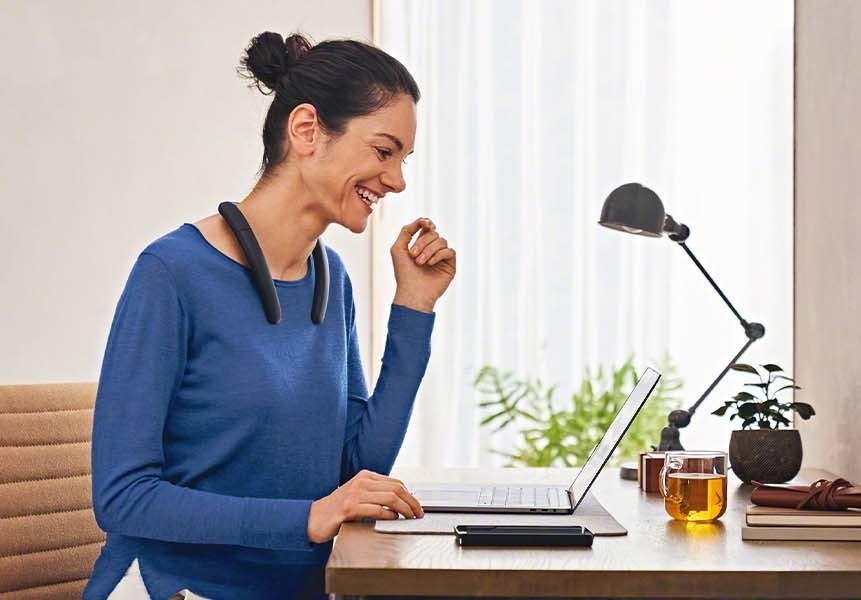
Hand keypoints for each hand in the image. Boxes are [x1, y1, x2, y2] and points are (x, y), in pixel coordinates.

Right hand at [306, 470, 423, 543]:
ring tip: (409, 518)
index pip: (396, 483)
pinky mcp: (348, 508)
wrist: (313, 518)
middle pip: (396, 489)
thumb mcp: (358, 496)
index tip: (417, 507)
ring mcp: (354, 494)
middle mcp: (361, 482)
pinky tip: (393, 520)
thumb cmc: (337, 510)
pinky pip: (376, 509)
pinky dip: (389, 515)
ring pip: (390, 498)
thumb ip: (376, 495)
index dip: (410, 496)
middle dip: (412, 503)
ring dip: (404, 510)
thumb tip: (401, 502)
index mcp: (365, 477)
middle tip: (418, 514)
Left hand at [391, 217, 455, 311]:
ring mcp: (442, 257)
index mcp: (420, 245)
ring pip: (442, 241)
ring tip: (420, 262)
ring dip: (429, 250)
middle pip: (433, 233)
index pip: (427, 228)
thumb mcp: (398, 248)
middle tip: (412, 255)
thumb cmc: (403, 273)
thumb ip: (406, 231)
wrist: (412, 292)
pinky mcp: (450, 265)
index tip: (424, 223)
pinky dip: (439, 255)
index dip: (427, 223)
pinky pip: (449, 251)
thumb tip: (423, 220)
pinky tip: (430, 264)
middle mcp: (432, 249)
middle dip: (422, 242)